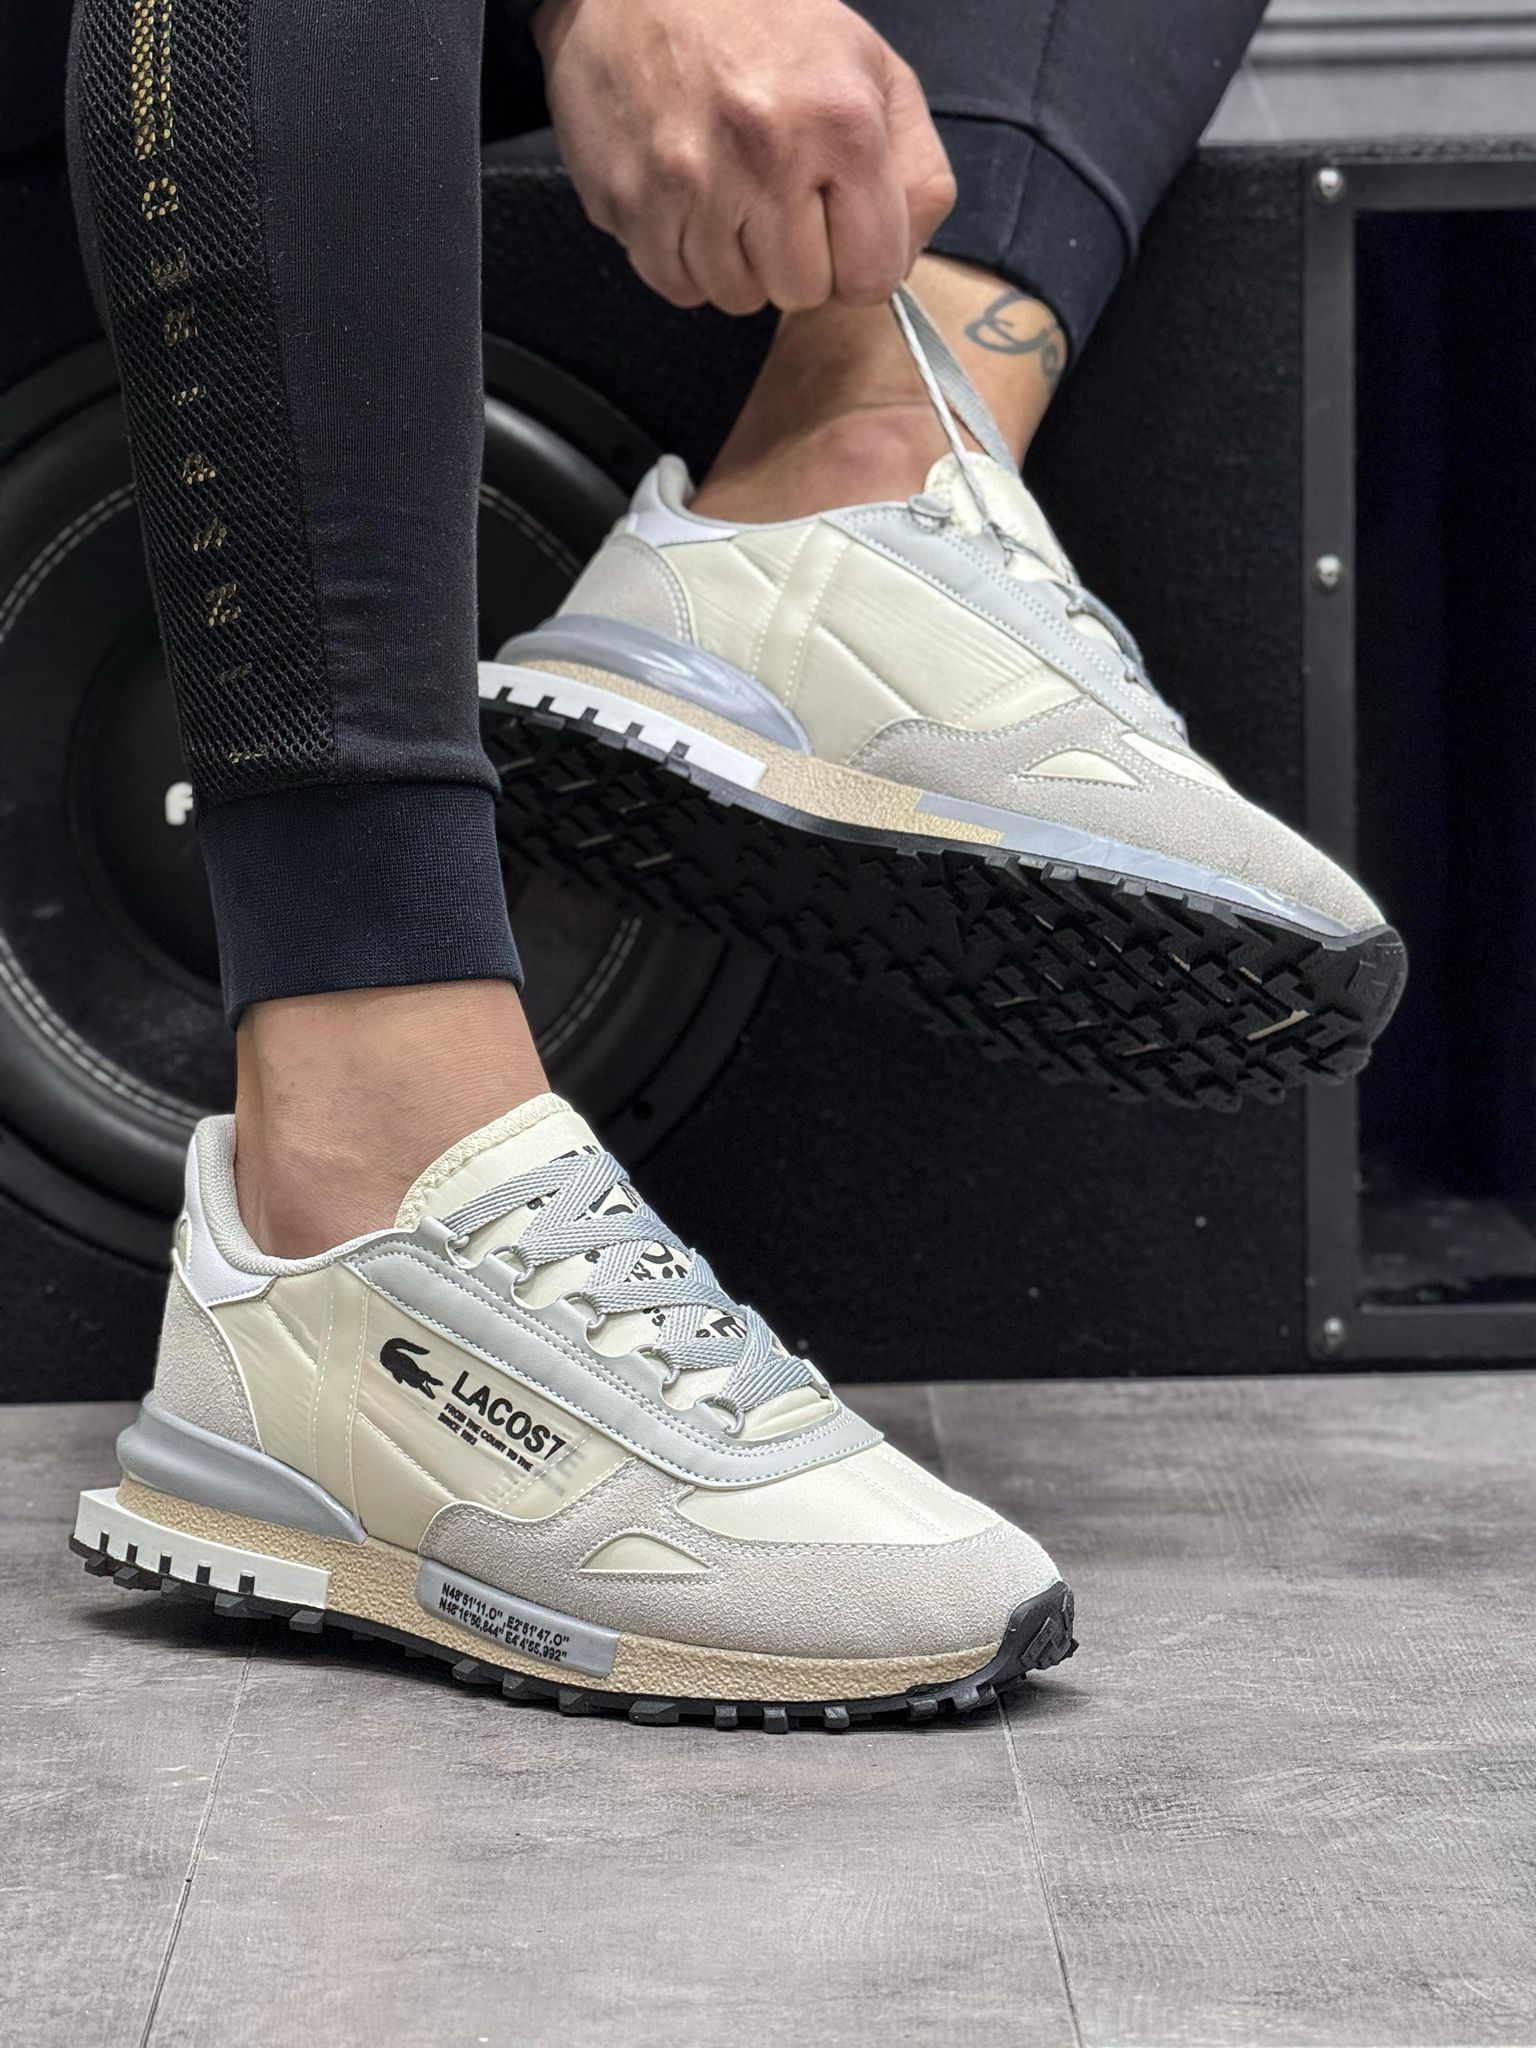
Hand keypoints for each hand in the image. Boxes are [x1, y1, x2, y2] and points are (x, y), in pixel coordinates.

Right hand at [533, 0, 955, 314]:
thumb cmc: (767, 28)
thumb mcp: (873, 71)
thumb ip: (916, 172)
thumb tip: (904, 264)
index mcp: (841, 123)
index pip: (873, 275)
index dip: (861, 261)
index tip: (840, 226)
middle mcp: (767, 157)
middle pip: (803, 293)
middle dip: (798, 262)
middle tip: (779, 200)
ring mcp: (691, 186)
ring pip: (737, 297)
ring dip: (740, 262)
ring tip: (731, 193)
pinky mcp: (632, 204)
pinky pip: (677, 285)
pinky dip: (687, 259)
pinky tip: (690, 203)